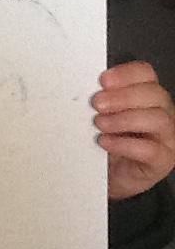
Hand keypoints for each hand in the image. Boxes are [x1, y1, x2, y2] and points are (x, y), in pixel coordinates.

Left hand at [92, 61, 174, 200]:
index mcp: (145, 93)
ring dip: (124, 119)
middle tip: (97, 103)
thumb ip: (99, 98)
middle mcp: (161, 111)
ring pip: (157, 119)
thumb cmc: (105, 137)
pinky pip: (151, 149)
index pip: (145, 73)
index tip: (102, 80)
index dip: (125, 74)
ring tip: (99, 124)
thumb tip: (82, 87)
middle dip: (122, 96)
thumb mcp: (100, 114)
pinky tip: (105, 142)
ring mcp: (166, 136)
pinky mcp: (163, 160)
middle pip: (153, 94)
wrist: (107, 174)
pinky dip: (125, 144)